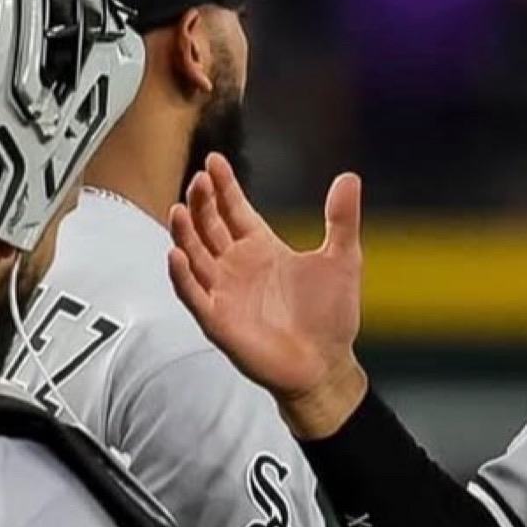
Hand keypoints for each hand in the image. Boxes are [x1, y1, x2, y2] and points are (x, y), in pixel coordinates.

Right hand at [168, 154, 368, 437]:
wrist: (325, 365)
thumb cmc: (330, 316)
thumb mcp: (342, 259)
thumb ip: (342, 219)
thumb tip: (349, 177)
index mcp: (261, 248)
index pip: (234, 209)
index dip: (223, 186)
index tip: (213, 160)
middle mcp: (236, 266)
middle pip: (209, 226)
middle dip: (202, 202)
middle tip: (198, 178)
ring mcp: (223, 292)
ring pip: (194, 255)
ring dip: (185, 232)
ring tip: (180, 208)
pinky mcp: (217, 319)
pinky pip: (193, 294)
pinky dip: (182, 275)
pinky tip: (176, 254)